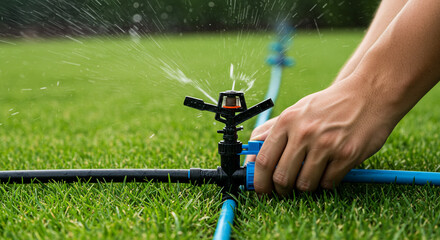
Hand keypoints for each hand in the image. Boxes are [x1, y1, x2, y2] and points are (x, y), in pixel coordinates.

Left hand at [251, 77, 396, 194]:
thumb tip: (250, 152)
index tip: (261, 189)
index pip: (264, 159)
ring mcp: (326, 144)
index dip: (259, 180)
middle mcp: (304, 132)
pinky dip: (326, 182)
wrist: (369, 93)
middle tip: (285, 190)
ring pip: (305, 184)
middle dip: (281, 189)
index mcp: (287, 121)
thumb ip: (272, 130)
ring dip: (305, 187)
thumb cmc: (330, 105)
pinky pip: (328, 183)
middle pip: (282, 177)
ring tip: (311, 176)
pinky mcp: (346, 155)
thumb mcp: (297, 110)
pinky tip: (330, 170)